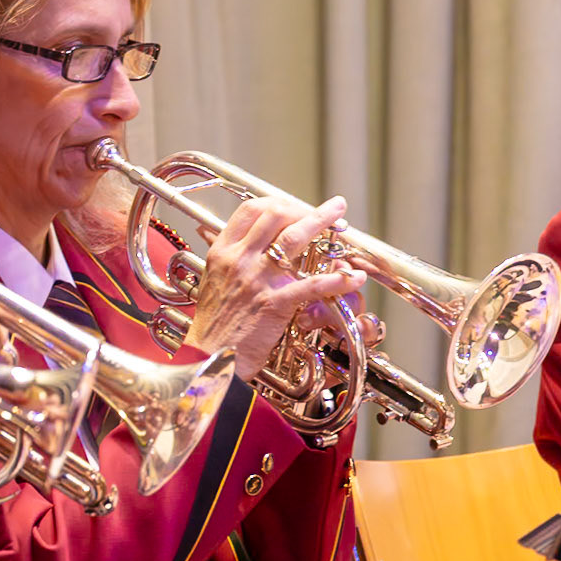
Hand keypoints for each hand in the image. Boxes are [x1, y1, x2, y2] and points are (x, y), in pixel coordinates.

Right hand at [182, 194, 365, 382]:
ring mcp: (256, 280)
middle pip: (275, 215)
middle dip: (304, 209)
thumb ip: (231, 261)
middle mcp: (238, 259)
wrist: (208, 358)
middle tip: (324, 212)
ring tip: (341, 217)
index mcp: (222, 252)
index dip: (278, 202)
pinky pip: (310, 284)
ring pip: (294, 238)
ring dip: (322, 223)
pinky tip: (353, 277)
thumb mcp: (213, 282)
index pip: (251, 210)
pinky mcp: (274, 304)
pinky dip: (336, 279)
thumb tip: (250, 245)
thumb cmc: (212, 326)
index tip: (294, 207)